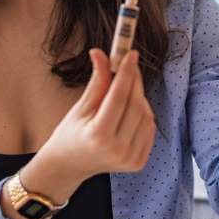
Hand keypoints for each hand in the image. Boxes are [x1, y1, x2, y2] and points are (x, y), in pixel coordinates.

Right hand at [21, 48, 155, 204]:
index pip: (119, 97)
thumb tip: (100, 52)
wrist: (69, 166)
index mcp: (99, 136)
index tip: (131, 54)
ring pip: (146, 116)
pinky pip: (149, 129)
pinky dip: (143, 114)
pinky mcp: (138, 163)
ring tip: (123, 93)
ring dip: (139, 97)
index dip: (126, 73)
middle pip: (136, 105)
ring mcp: (130, 159)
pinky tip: (128, 111)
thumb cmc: (70, 134)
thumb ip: (97, 81)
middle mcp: (117, 150)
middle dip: (134, 81)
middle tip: (129, 64)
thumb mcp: (80, 107)